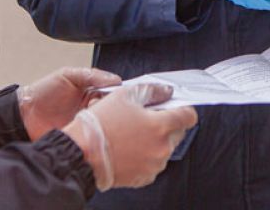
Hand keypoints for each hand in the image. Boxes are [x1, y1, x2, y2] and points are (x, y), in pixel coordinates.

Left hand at [18, 67, 121, 139]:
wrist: (24, 115)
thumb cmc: (45, 92)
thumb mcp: (68, 75)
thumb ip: (92, 75)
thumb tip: (116, 79)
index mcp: (93, 93)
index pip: (114, 93)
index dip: (118, 94)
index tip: (118, 94)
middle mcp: (93, 110)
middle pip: (113, 111)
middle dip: (109, 108)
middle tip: (95, 104)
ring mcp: (88, 126)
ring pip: (106, 126)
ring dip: (100, 121)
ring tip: (87, 115)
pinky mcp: (82, 140)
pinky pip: (95, 140)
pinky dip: (95, 136)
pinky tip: (87, 130)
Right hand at [63, 84, 197, 190]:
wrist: (81, 154)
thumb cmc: (100, 125)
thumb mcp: (125, 95)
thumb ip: (152, 91)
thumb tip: (166, 91)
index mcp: (160, 126)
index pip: (189, 116)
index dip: (183, 109)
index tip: (176, 107)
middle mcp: (161, 148)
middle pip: (178, 132)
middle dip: (167, 124)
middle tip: (147, 118)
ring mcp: (153, 165)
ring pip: (165, 149)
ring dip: (155, 140)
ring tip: (132, 134)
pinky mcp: (143, 178)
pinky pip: (152, 163)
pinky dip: (145, 156)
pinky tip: (129, 148)